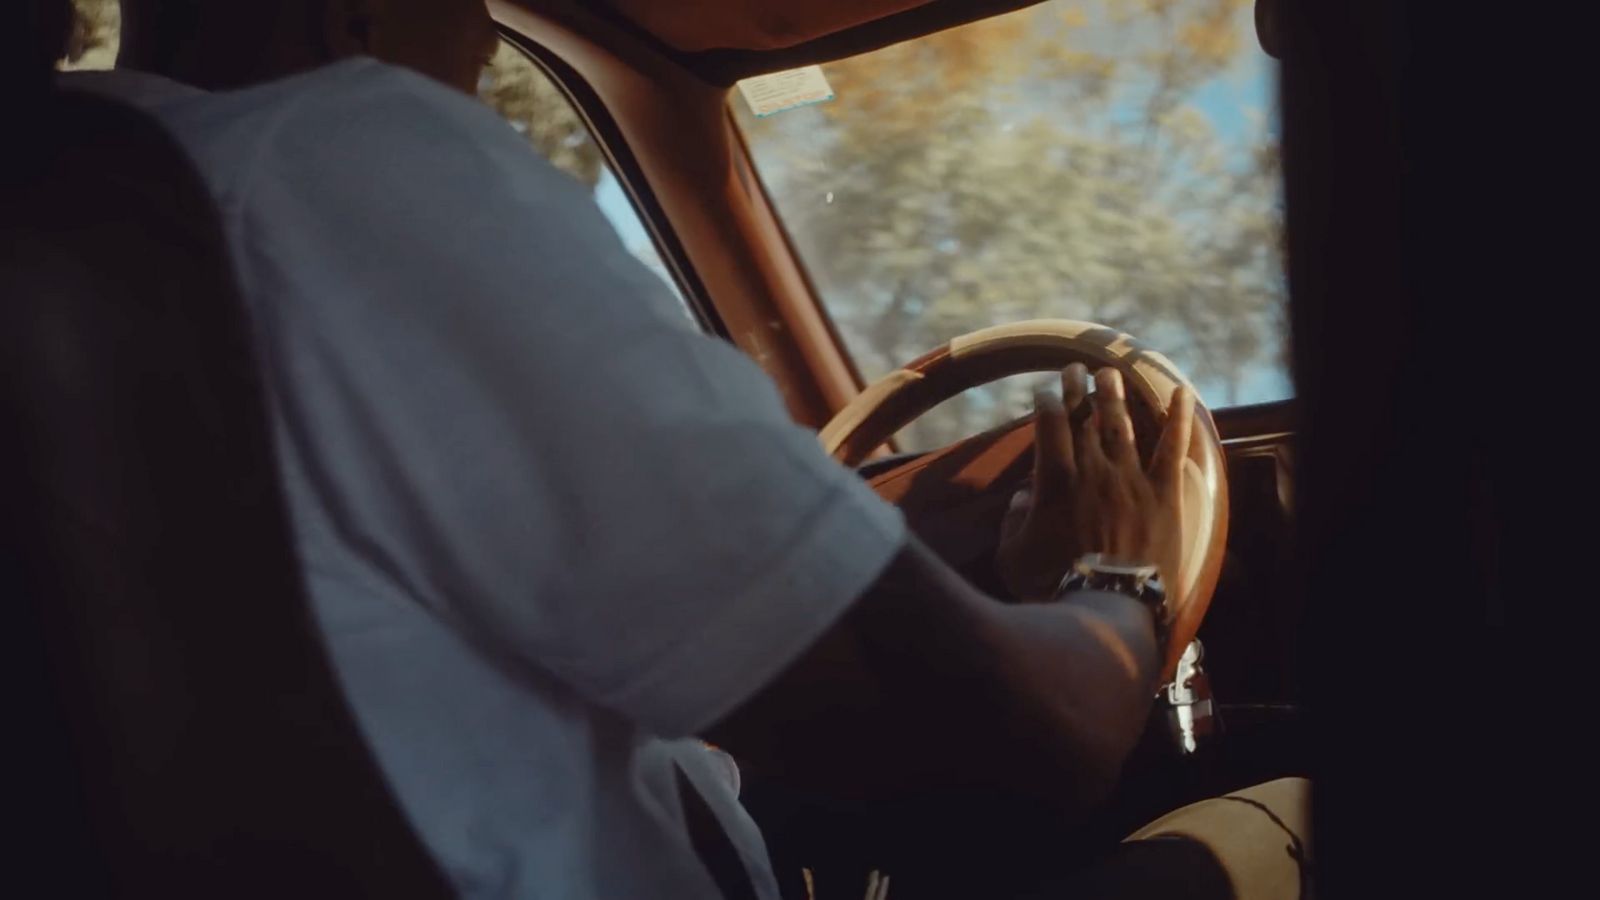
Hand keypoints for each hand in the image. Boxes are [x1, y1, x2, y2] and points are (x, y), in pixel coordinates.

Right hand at [996, 364, 1194, 603]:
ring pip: (1122, 423)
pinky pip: (1173, 447)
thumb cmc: (1050, 584)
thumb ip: (1014, 517)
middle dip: (1077, 387)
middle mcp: (1093, 469)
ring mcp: (1131, 478)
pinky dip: (1178, 417)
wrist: (1104, 606)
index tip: (1044, 391)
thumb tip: (1025, 495)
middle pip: (1085, 414)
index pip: (1049, 423)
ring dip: (1115, 393)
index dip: (1046, 400)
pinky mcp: (1164, 493)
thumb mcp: (1011, 553)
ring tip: (1110, 373)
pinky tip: (1181, 390)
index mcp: (1055, 479)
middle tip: (1074, 369)